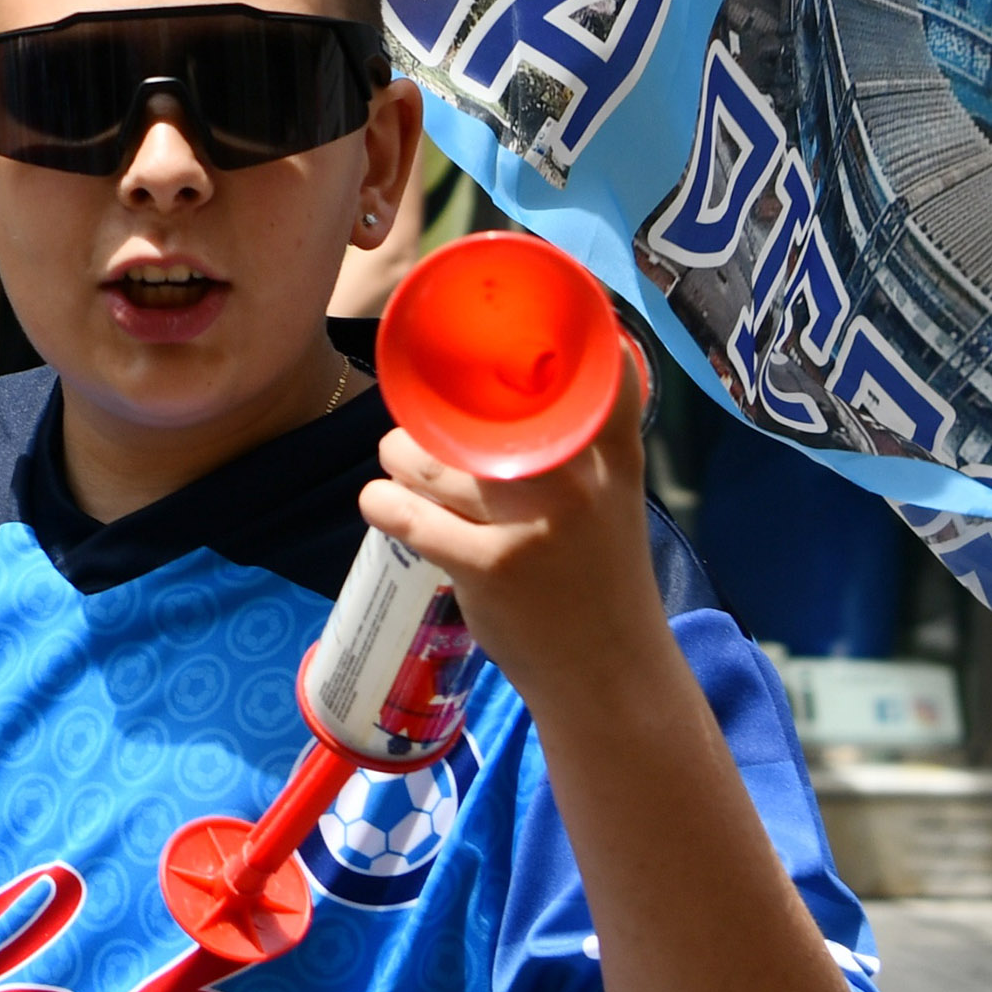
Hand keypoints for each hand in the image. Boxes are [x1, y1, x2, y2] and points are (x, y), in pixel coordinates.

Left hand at [356, 348, 661, 714]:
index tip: (497, 316)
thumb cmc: (602, 581)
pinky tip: (378, 502)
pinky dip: (383, 504)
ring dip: (400, 457)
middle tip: (418, 425)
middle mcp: (575, 481)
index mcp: (613, 455)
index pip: (593, 369)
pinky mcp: (490, 567)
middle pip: (480, 412)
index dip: (546, 331)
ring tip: (397, 461)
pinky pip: (412, 517)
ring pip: (434, 462)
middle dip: (434, 414)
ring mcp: (530, 524)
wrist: (611, 676)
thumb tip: (508, 392)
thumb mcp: (614, 500)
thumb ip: (579, 446)